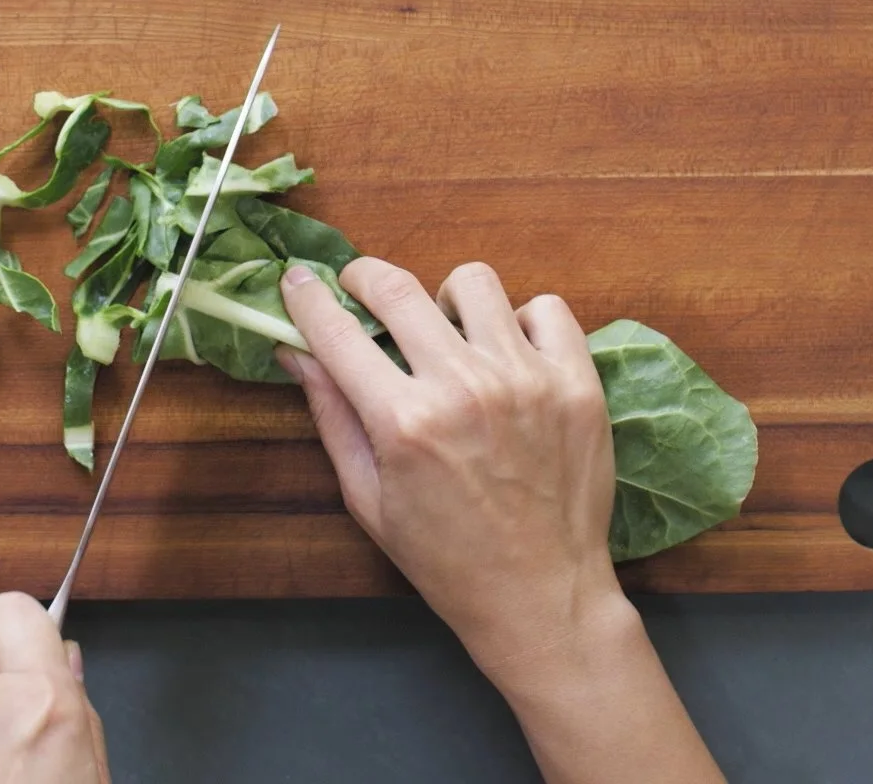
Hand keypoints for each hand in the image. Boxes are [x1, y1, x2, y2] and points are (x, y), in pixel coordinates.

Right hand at [277, 258, 619, 674]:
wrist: (541, 595)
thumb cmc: (444, 558)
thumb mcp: (368, 498)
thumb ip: (332, 416)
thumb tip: (296, 352)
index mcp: (403, 422)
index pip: (338, 332)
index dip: (307, 297)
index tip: (297, 280)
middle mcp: (464, 388)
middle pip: (399, 288)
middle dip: (366, 277)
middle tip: (362, 290)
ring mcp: (526, 379)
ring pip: (474, 284)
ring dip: (447, 301)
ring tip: (449, 334)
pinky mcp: (577, 382)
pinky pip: (545, 309)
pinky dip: (521, 322)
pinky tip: (510, 355)